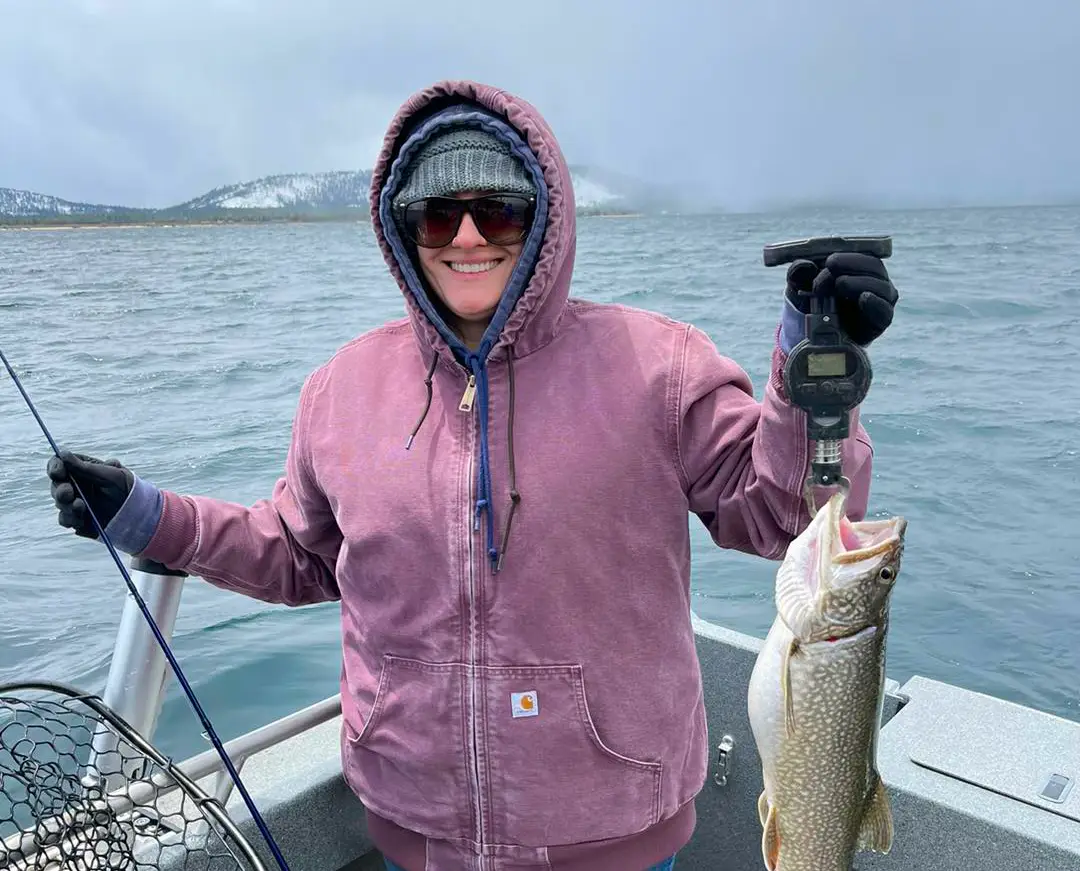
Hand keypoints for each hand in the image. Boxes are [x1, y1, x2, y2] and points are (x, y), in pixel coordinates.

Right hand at [46, 450, 133, 537]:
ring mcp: (75, 502)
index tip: (59, 473)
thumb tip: (63, 454)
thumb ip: (86, 467)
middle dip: (60, 490)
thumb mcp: (112, 474)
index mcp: (82, 469)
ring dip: (66, 505)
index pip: (59, 465)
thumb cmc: (129, 487)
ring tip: (81, 507)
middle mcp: (75, 485)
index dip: (55, 467)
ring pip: (59, 503)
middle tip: (69, 494)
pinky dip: (70, 519)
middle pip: (56, 485)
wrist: (140, 512)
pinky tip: (81, 519)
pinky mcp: (77, 518)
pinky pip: (65, 520)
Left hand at [784, 252, 898, 345]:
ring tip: (839, 284)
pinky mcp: (881, 319)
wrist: (814, 332)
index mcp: (859, 266)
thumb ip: (798, 273)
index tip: (828, 259)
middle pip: (873, 266)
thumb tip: (803, 265)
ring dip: (858, 282)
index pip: (861, 252)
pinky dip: (874, 302)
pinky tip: (864, 297)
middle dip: (850, 264)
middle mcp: (875, 279)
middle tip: (830, 268)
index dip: (847, 254)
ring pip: (880, 285)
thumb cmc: (811, 302)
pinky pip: (884, 309)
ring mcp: (881, 299)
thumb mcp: (800, 286)